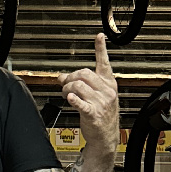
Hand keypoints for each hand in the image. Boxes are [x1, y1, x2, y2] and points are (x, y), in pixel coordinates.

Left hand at [58, 33, 119, 150]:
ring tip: (65, 94)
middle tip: (65, 85)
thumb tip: (62, 76)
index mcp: (108, 84)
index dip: (101, 49)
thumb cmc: (100, 115)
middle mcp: (106, 91)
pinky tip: (69, 98)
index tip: (99, 36)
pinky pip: (82, 103)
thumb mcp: (93, 96)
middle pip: (84, 73)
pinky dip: (73, 99)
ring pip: (78, 86)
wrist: (105, 135)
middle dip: (70, 77)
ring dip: (66, 89)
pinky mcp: (93, 113)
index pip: (104, 63)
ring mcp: (101, 102)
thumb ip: (80, 84)